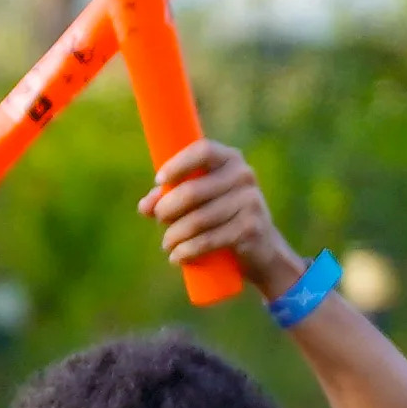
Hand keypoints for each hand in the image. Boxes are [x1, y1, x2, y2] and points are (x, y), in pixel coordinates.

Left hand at [142, 138, 293, 295]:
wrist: (261, 248)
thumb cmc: (220, 217)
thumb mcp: (196, 202)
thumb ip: (167, 198)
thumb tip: (145, 205)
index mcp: (230, 159)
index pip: (203, 150)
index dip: (178, 164)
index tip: (159, 181)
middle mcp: (243, 175)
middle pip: (192, 191)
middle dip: (166, 209)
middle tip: (160, 220)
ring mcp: (250, 201)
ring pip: (197, 220)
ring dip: (173, 236)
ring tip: (167, 244)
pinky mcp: (250, 229)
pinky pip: (208, 240)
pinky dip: (186, 251)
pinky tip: (176, 257)